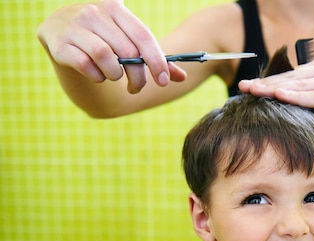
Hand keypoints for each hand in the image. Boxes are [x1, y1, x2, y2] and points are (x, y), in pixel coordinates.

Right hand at [37, 0, 185, 93]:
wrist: (60, 29)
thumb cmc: (104, 37)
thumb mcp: (128, 41)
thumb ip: (155, 58)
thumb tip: (183, 77)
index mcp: (115, 8)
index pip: (143, 36)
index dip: (156, 61)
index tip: (162, 81)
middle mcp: (94, 13)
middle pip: (127, 51)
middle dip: (137, 76)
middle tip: (136, 87)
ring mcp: (74, 26)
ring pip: (106, 58)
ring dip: (115, 75)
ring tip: (114, 76)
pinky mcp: (58, 43)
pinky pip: (86, 66)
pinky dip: (97, 77)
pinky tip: (98, 76)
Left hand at [238, 59, 313, 129]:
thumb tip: (292, 103)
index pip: (289, 76)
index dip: (267, 81)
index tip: (246, 86)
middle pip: (289, 78)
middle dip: (264, 83)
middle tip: (242, 87)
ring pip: (298, 85)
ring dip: (274, 88)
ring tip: (253, 91)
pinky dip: (296, 96)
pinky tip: (280, 97)